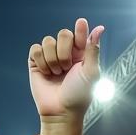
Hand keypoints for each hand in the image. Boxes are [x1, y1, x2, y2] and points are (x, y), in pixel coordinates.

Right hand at [28, 17, 103, 134]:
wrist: (61, 111)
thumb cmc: (79, 95)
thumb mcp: (91, 72)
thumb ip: (93, 50)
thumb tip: (100, 28)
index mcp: (82, 54)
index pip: (80, 33)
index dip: (80, 28)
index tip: (81, 23)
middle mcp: (66, 53)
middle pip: (63, 34)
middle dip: (64, 51)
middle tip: (67, 68)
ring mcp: (51, 56)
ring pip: (48, 41)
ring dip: (53, 60)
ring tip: (57, 74)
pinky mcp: (37, 61)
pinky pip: (35, 49)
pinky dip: (41, 62)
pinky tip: (46, 73)